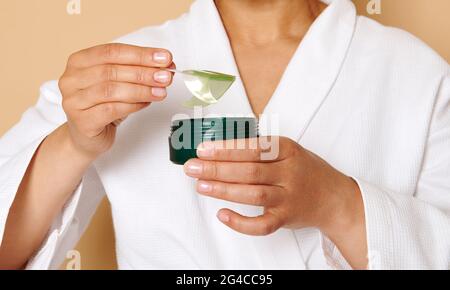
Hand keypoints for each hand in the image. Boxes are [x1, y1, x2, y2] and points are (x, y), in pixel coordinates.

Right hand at [59, 43, 173, 158]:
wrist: (87, 136)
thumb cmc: (103, 105)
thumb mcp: (119, 83)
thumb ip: (137, 71)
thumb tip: (165, 66)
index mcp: (79, 61)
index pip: (112, 51)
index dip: (140, 54)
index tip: (164, 57)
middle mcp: (71, 79)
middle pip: (112, 70)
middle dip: (144, 73)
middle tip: (166, 76)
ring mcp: (73, 101)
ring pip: (111, 90)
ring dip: (141, 90)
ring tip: (161, 91)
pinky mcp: (82, 121)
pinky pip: (111, 110)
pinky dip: (133, 105)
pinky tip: (146, 103)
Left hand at [183, 137, 363, 236]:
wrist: (334, 198)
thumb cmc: (306, 170)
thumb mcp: (289, 150)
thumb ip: (261, 148)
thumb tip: (221, 148)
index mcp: (288, 150)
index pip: (253, 147)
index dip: (226, 149)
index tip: (203, 149)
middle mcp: (288, 173)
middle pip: (249, 171)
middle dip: (217, 169)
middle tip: (192, 167)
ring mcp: (288, 197)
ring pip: (252, 195)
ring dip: (223, 190)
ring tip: (200, 185)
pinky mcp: (286, 219)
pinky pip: (262, 225)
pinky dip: (240, 222)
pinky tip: (222, 214)